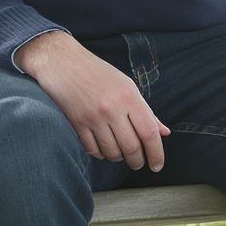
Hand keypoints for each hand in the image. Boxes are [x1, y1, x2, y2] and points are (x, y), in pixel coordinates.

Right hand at [16, 31, 169, 170]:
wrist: (61, 60)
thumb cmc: (96, 71)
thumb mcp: (125, 85)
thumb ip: (145, 110)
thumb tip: (164, 132)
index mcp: (128, 96)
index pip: (149, 133)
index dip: (157, 154)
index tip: (157, 165)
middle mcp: (112, 108)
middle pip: (131, 147)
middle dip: (137, 161)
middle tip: (138, 163)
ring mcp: (93, 116)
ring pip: (112, 152)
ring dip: (118, 158)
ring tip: (119, 153)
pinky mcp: (76, 122)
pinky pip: (93, 150)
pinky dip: (100, 154)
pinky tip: (102, 148)